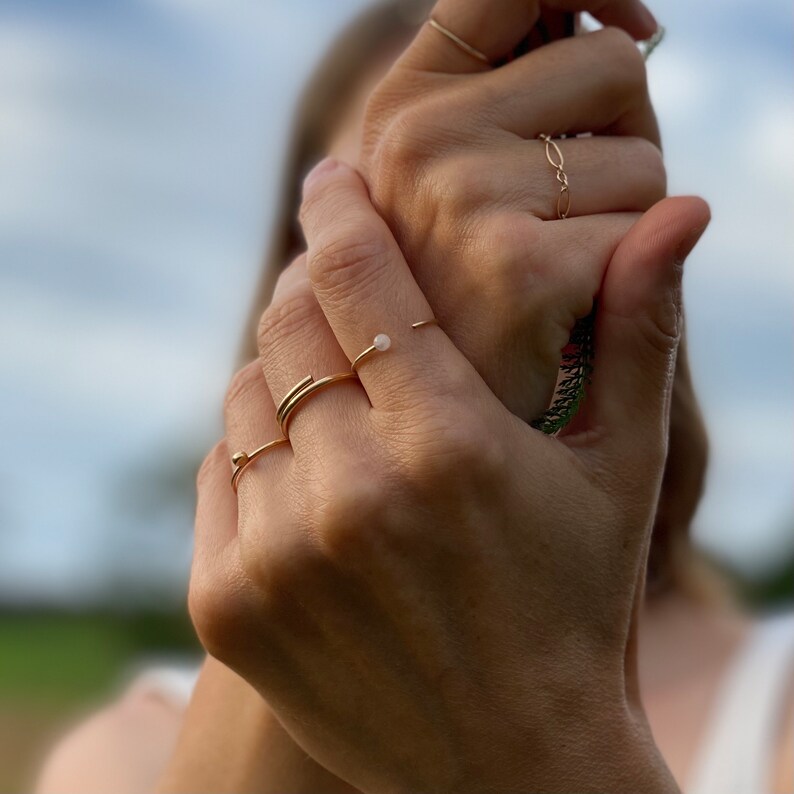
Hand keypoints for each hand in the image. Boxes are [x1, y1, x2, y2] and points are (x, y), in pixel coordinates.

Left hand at [190, 160, 708, 792]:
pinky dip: (255, 448)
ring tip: (339, 389)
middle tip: (341, 283)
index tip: (333, 175)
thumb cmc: (572, 602)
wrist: (506, 763)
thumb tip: (680, 213)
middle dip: (314, 287)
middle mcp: (353, 496)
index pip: (362, 281)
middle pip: (291, 327)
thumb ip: (637, 337)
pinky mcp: (229, 604)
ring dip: (286, 371)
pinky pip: (220, 470)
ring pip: (246, 395)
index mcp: (450, 446)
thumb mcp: (620, 472)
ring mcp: (278, 554)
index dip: (341, 212)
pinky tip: (311, 466)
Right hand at [360, 0, 664, 419]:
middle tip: (564, 218)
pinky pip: (646, 236)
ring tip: (551, 275)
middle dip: (620, 139)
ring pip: (643, 162)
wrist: (430, 419)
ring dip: (626, 220)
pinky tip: (562, 318)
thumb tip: (625, 27)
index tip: (636, 26)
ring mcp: (461, 199)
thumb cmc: (459, 297)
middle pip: (611, 65)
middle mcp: (419, 139)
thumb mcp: (454, 186)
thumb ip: (517, 101)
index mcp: (403, 107)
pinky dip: (628, 282)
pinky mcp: (518, 267)